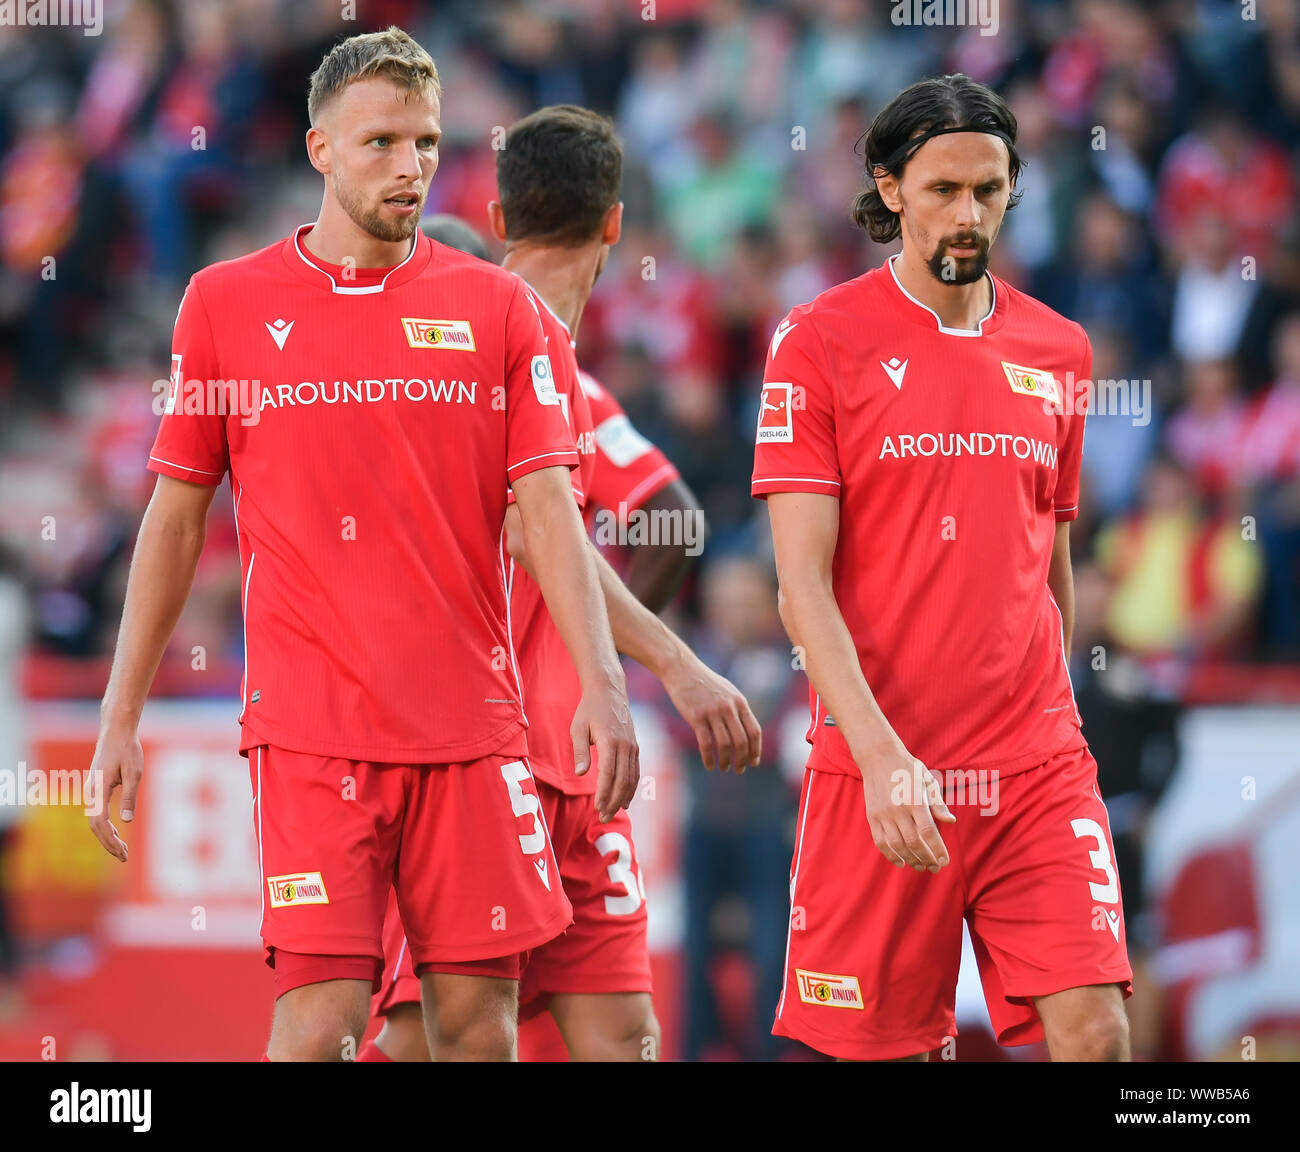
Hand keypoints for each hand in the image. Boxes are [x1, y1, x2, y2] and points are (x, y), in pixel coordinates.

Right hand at [86, 724, 143, 861]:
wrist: (116, 732)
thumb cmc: (127, 750)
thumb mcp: (134, 772)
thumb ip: (129, 796)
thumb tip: (126, 821)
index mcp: (98, 789)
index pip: (100, 823)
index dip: (110, 840)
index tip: (123, 852)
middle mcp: (91, 792)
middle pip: (95, 826)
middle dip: (109, 844)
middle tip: (124, 858)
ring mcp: (91, 791)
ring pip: (95, 821)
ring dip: (107, 837)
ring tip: (122, 851)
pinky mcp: (96, 789)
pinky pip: (97, 813)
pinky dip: (106, 827)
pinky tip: (117, 834)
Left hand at [571, 681, 638, 822]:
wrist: (609, 691)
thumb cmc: (589, 710)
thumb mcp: (578, 728)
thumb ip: (580, 751)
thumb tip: (580, 774)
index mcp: (611, 741)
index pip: (609, 774)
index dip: (604, 792)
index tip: (597, 807)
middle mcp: (626, 745)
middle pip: (622, 780)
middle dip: (613, 801)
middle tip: (604, 817)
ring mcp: (633, 746)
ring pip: (632, 778)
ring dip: (623, 797)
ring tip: (612, 812)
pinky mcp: (635, 747)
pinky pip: (636, 771)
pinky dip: (631, 787)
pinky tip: (625, 800)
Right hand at [662, 652, 761, 772]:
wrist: (682, 670)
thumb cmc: (705, 683)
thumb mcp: (728, 692)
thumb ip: (737, 710)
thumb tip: (746, 733)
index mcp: (739, 702)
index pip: (754, 731)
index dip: (756, 750)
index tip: (754, 762)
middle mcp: (728, 707)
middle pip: (741, 741)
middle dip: (742, 759)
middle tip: (739, 769)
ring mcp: (712, 712)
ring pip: (724, 744)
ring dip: (725, 761)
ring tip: (723, 768)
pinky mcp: (696, 717)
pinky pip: (706, 743)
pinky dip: (709, 758)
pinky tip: (709, 765)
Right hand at [859, 744, 954, 872]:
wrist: (878, 756)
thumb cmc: (907, 768)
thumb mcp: (927, 780)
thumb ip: (938, 802)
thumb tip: (951, 821)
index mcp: (915, 799)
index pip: (928, 831)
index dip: (937, 849)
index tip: (945, 861)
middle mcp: (898, 809)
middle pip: (913, 842)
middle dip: (926, 858)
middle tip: (935, 867)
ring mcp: (883, 814)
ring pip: (897, 845)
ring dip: (911, 860)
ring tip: (921, 866)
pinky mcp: (872, 817)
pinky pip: (881, 842)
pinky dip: (890, 855)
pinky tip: (901, 862)